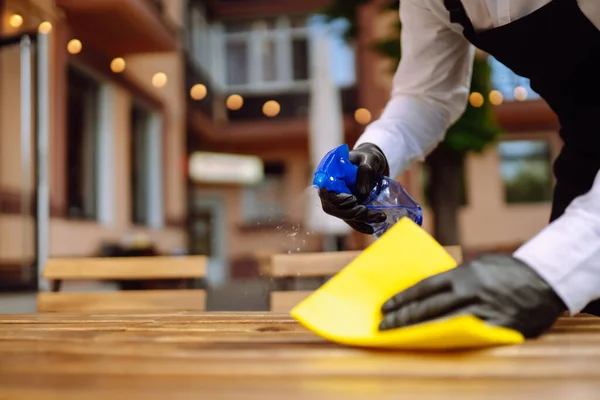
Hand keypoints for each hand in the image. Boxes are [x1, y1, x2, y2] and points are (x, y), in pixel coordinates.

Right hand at [318, 143, 389, 233]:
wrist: (374, 162)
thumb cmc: (369, 157)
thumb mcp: (370, 159)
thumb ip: (365, 171)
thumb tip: (362, 192)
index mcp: (330, 174)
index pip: (325, 192)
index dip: (336, 199)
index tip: (353, 199)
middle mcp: (331, 189)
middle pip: (333, 207)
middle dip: (351, 213)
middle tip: (368, 211)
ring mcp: (338, 200)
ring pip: (344, 215)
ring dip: (360, 219)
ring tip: (379, 217)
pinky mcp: (348, 207)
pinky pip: (351, 219)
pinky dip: (361, 225)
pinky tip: (371, 228)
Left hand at [379, 254, 565, 337]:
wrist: (546, 281)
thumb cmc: (507, 271)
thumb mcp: (479, 265)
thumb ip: (456, 276)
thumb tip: (430, 288)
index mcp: (464, 274)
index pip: (425, 287)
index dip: (403, 298)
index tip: (386, 307)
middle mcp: (471, 293)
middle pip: (429, 308)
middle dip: (404, 318)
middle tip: (384, 326)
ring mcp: (484, 312)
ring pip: (444, 324)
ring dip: (419, 332)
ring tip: (399, 336)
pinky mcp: (497, 329)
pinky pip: (467, 337)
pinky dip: (447, 341)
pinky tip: (431, 345)